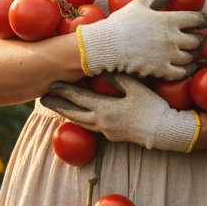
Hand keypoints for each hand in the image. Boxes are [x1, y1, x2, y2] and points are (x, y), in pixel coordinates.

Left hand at [41, 75, 198, 151]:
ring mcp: (106, 131)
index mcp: (105, 109)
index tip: (51, 85)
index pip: (78, 98)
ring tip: (56, 108)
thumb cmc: (152, 107)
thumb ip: (117, 78)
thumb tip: (102, 68)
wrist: (164, 131)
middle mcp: (101, 122)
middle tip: (42, 99)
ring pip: (80, 122)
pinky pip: (91, 127)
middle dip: (57, 106)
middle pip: (73, 113)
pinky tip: (79, 116)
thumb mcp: (135, 88)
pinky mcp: (112, 136)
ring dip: (67, 114)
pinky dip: (81, 120)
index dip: (63, 91)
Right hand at [78, 0, 206, 79]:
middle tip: (199, 39)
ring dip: (193, 54)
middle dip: (200, 39)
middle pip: (198, 40)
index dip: (206, 20)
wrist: (107, 45)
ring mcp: (168, 55)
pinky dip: (187, 70)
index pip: (197, 19)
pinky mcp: (161, 70)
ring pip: (191, 57)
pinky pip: (182, 72)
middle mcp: (173, 38)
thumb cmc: (122, 22)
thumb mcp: (140, 4)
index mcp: (170, 20)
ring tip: (191, 53)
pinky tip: (186, 67)